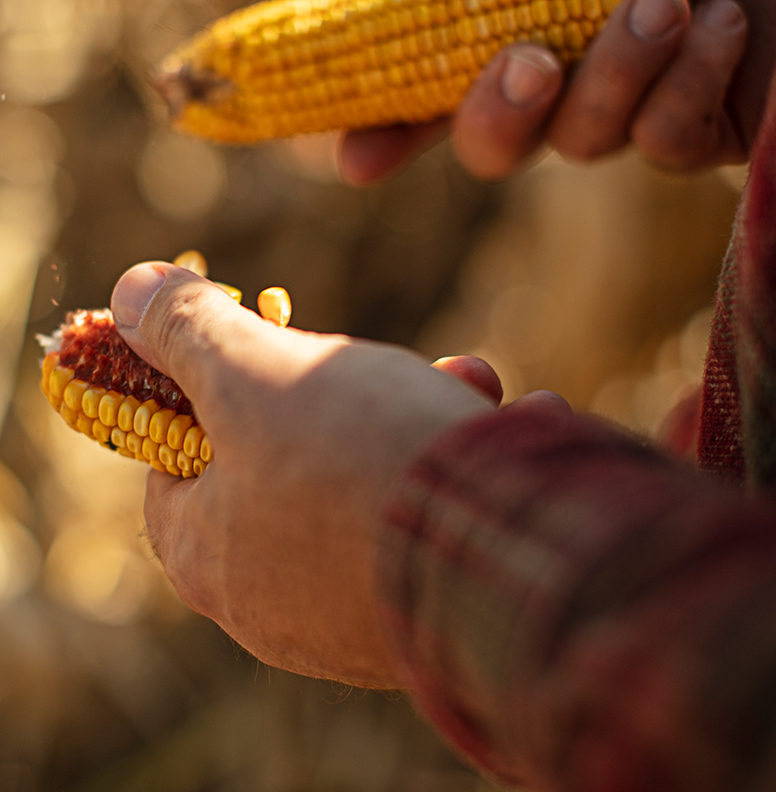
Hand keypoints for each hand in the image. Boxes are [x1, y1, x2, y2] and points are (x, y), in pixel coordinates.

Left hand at [110, 262, 494, 687]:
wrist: (504, 562)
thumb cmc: (358, 461)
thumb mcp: (257, 373)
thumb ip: (188, 330)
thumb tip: (132, 289)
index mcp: (210, 554)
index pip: (177, 464)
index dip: (210, 396)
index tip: (259, 353)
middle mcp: (275, 606)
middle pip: (286, 468)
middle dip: (340, 397)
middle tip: (380, 363)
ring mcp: (356, 618)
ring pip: (372, 493)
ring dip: (419, 421)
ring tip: (471, 383)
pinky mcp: (430, 618)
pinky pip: (434, 531)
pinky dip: (461, 476)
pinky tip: (510, 442)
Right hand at [338, 0, 749, 181]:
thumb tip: (383, 13)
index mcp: (516, 35)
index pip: (427, 96)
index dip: (384, 135)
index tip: (357, 165)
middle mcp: (558, 84)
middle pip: (491, 146)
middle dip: (497, 118)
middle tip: (528, 64)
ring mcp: (622, 114)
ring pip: (582, 141)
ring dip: (613, 76)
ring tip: (661, 7)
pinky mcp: (695, 131)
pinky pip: (666, 142)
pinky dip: (686, 86)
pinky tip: (721, 26)